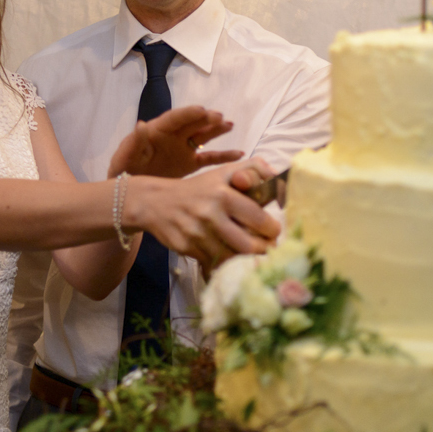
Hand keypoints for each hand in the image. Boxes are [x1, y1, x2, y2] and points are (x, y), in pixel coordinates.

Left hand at [107, 106, 241, 179]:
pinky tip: (239, 155)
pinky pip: (209, 158)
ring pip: (203, 136)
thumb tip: (141, 124)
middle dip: (206, 119)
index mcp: (157, 131)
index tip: (202, 110)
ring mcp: (183, 149)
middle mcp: (173, 136)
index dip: (188, 114)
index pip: (174, 118)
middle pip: (192, 123)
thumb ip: (133, 142)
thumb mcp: (124, 158)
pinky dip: (223, 156)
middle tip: (220, 117)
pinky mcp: (190, 164)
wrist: (128, 193)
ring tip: (230, 124)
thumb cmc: (123, 171)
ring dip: (216, 130)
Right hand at [123, 158, 280, 268]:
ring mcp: (196, 234)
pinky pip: (213, 263)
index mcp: (223, 195)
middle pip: (248, 246)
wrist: (156, 201)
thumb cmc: (197, 188)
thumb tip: (276, 174)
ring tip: (251, 254)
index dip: (272, 229)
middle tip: (267, 248)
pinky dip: (224, 262)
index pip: (259, 219)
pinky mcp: (186, 248)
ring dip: (245, 259)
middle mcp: (210, 215)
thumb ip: (253, 168)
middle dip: (263, 250)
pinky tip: (229, 256)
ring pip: (231, 258)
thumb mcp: (223, 172)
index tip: (273, 231)